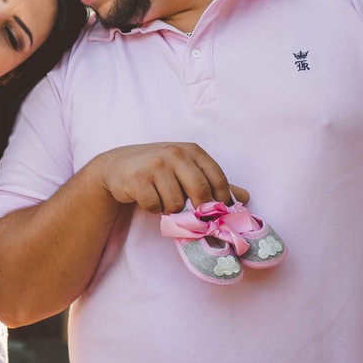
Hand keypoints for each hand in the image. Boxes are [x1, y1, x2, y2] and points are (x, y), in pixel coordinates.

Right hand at [88, 142, 248, 214]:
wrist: (117, 167)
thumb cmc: (158, 169)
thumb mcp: (187, 170)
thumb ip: (215, 183)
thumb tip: (245, 198)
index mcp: (192, 150)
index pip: (218, 178)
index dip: (220, 200)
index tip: (215, 211)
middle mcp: (175, 153)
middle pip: (200, 191)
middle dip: (197, 208)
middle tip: (189, 212)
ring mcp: (156, 165)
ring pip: (176, 203)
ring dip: (169, 208)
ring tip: (161, 197)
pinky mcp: (138, 179)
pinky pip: (155, 206)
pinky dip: (152, 208)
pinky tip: (146, 197)